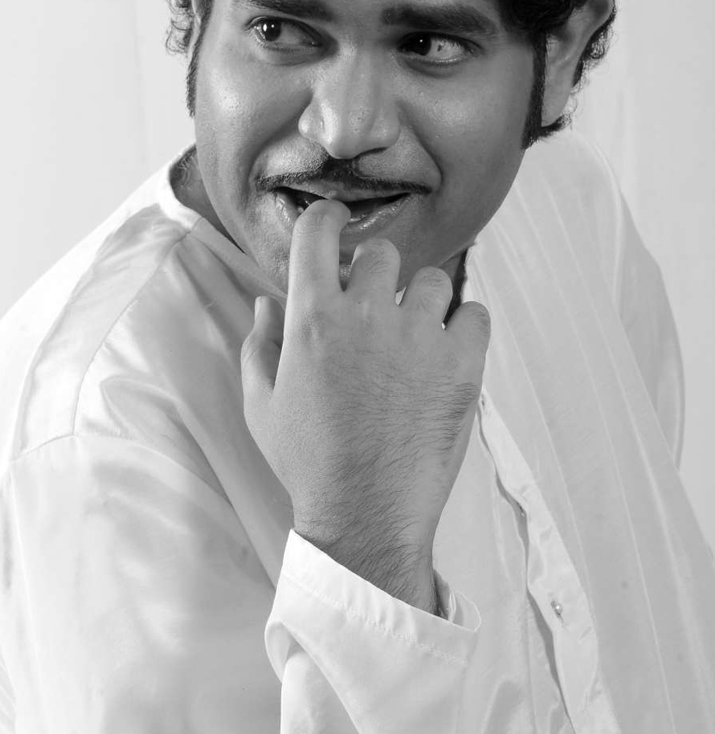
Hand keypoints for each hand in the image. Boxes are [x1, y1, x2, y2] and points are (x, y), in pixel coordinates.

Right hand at [240, 200, 490, 564]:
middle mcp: (366, 315)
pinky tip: (448, 353)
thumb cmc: (307, 461)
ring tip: (416, 337)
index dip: (328, 218)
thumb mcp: (261, 404)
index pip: (318, 233)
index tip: (337, 222)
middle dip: (379, 275)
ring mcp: (418, 337)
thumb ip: (259, 346)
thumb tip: (266, 303)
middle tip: (377, 309)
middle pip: (383, 253)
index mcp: (311, 318)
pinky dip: (465, 329)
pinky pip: (475, 314)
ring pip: (433, 280)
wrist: (365, 515)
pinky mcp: (462, 364)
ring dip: (423, 301)